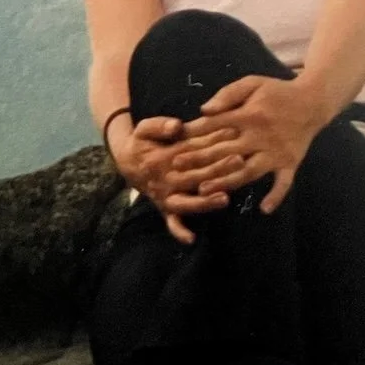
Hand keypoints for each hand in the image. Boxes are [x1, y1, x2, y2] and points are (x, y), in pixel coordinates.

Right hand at [107, 114, 238, 245]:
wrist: (125, 162)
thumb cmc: (141, 142)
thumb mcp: (144, 128)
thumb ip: (159, 125)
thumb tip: (177, 126)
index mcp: (162, 157)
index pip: (191, 149)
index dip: (211, 141)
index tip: (232, 133)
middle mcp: (165, 179)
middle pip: (194, 175)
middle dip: (217, 169)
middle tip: (239, 161)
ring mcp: (165, 196)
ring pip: (186, 201)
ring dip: (204, 201)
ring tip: (224, 199)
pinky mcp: (164, 208)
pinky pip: (170, 222)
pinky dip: (179, 231)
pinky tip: (191, 239)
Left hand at [174, 76, 326, 214]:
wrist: (314, 101)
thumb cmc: (277, 91)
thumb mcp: (252, 83)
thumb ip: (228, 95)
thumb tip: (204, 110)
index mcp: (249, 115)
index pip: (216, 126)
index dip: (193, 135)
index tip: (175, 144)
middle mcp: (260, 136)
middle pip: (225, 151)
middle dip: (199, 160)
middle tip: (176, 169)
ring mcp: (276, 152)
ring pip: (248, 171)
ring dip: (226, 181)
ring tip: (204, 191)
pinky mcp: (290, 162)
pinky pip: (284, 182)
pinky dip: (276, 195)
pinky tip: (264, 209)